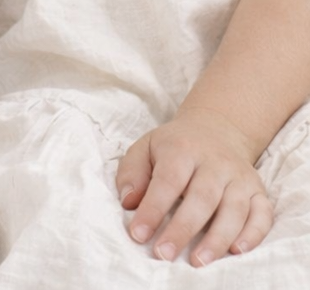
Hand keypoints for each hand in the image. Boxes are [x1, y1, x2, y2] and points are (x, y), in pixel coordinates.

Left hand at [116, 108, 272, 265]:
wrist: (215, 129)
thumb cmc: (175, 147)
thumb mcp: (146, 147)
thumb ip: (132, 172)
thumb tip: (129, 202)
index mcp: (183, 149)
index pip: (168, 180)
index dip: (153, 209)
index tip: (138, 234)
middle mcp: (215, 162)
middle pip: (202, 197)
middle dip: (183, 229)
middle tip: (164, 254)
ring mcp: (239, 176)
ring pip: (234, 209)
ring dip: (217, 238)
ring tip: (198, 261)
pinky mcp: (257, 190)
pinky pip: (262, 214)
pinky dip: (253, 234)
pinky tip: (237, 250)